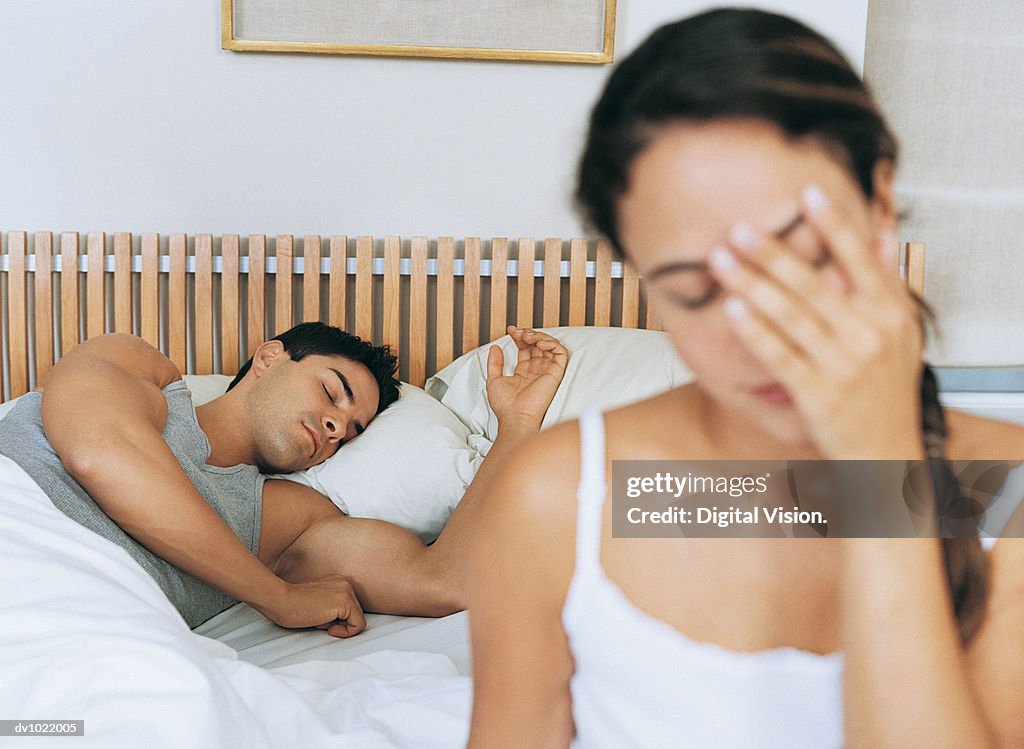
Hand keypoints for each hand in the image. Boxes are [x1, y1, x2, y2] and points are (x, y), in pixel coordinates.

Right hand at [256, 574, 366, 637]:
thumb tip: (342, 622)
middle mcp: (346, 583)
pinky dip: (345, 633)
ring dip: (338, 626)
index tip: (319, 619)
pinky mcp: (346, 603)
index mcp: (338, 581)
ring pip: (357, 620)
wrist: (281, 601)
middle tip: (317, 619)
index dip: (336, 620)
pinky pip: (358, 626)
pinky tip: (329, 629)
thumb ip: (331, 606)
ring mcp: (347, 592)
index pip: (349, 608)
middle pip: (354, 614)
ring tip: (319, 620)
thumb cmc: (292, 605)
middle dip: (337, 622)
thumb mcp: (317, 602)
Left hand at [485, 326, 568, 432]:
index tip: (510, 330)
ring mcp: (547, 370)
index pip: (525, 347)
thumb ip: (495, 363)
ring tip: (527, 337)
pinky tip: (539, 343)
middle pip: (537, 343)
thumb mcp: (494, 380)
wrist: (515, 417)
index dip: (519, 336)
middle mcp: (537, 369)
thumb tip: (495, 347)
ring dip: (539, 336)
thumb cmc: (505, 406)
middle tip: (518, 332)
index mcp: (524, 371)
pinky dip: (552, 343)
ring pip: (550, 345)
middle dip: (528, 333)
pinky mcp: (556, 373)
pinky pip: (561, 353)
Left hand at [707, 185, 923, 458]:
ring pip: (791, 316)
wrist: (885, 453)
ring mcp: (843, 366)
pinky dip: (756, 331)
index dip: (834, 225)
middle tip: (740, 226)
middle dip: (773, 253)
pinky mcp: (818, 395)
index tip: (807, 193)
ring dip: (752, 284)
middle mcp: (870, 335)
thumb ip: (890, 282)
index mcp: (891, 315)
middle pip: (815, 284)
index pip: (860, 260)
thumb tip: (884, 233)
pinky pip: (780, 356)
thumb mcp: (902, 334)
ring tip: (721, 260)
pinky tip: (732, 308)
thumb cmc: (886, 391)